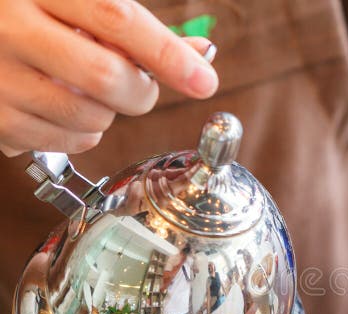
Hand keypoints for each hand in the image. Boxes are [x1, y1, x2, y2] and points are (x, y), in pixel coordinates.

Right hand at [0, 0, 219, 156]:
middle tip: (138, 85)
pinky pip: (67, 141)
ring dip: (109, 113)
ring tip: (86, 90)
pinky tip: (63, 107)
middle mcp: (12, 27)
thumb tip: (202, 54)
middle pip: (107, 76)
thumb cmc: (36, 15)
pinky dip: (83, 133)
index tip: (203, 81)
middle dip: (141, 92)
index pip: (117, 19)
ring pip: (91, 116)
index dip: (166, 53)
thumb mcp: (81, 6)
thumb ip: (137, 29)